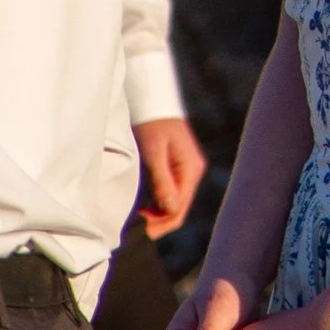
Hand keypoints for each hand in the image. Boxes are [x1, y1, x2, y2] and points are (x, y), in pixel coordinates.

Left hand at [131, 114, 206, 236]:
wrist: (153, 100)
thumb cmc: (152, 124)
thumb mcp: (154, 152)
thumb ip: (162, 181)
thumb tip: (170, 211)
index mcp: (190, 169)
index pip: (179, 209)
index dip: (161, 224)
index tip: (141, 229)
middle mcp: (193, 172)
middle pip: (179, 208)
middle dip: (159, 221)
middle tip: (137, 229)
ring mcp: (186, 170)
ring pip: (175, 202)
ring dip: (158, 213)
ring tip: (138, 218)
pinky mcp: (178, 168)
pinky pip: (171, 193)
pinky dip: (159, 203)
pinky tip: (144, 206)